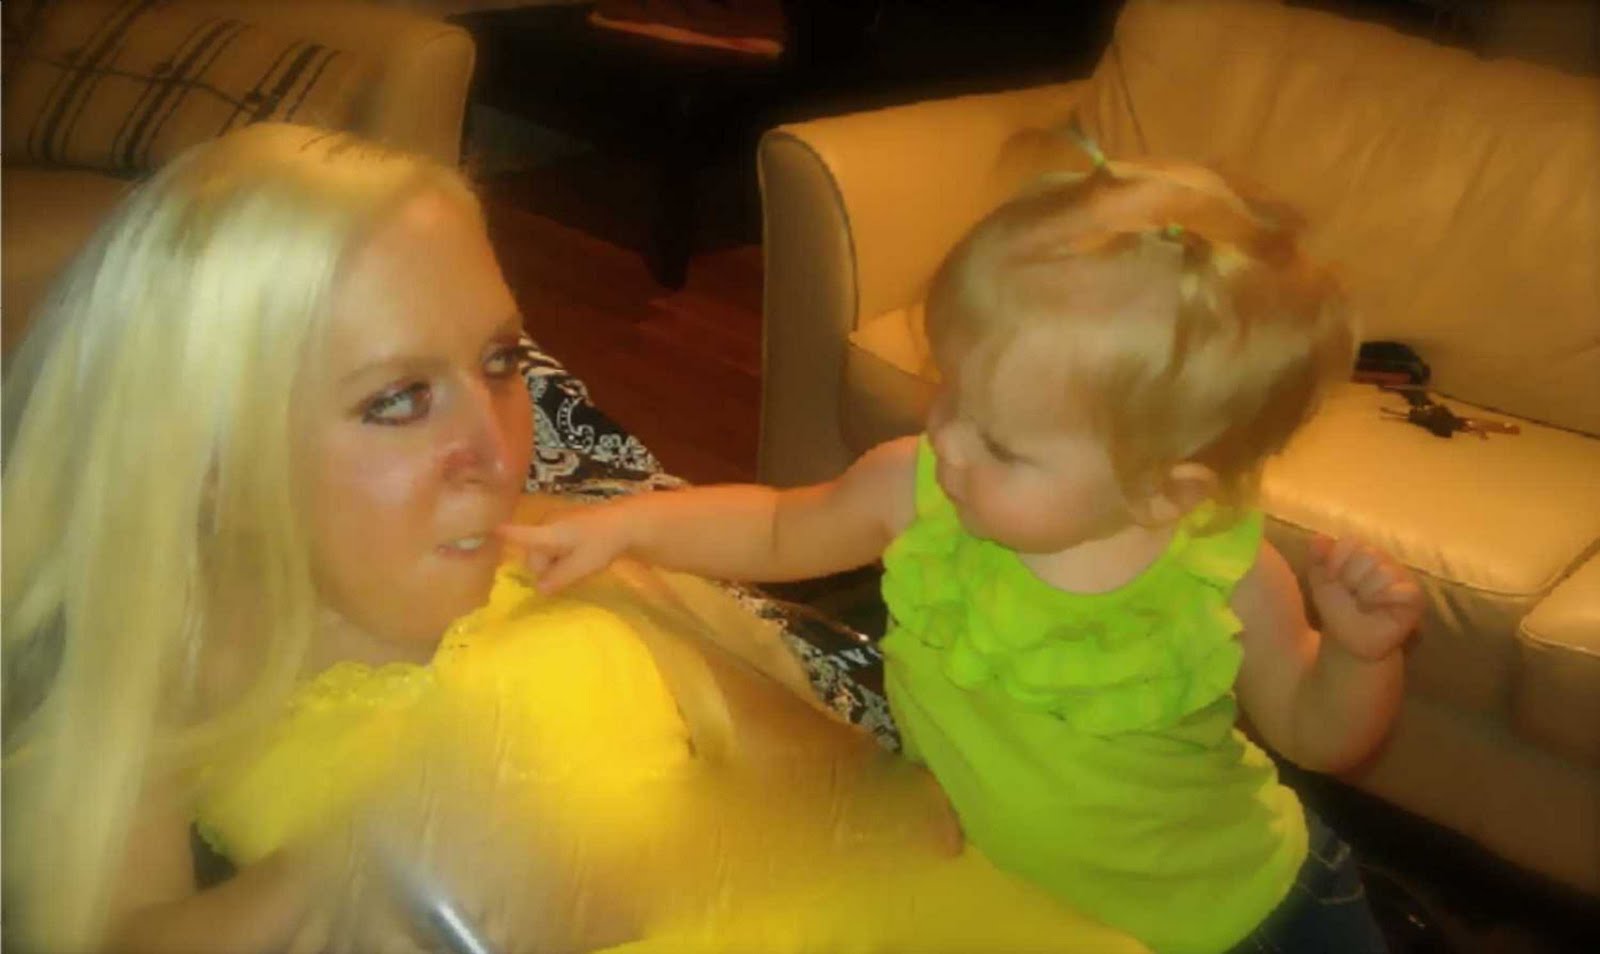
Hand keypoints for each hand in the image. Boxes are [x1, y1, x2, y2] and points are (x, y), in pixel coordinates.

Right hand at [495, 503, 637, 593]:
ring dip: (553, 560)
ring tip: (577, 562)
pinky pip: (553, 540)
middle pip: (532, 552)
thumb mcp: (581, 567)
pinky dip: (560, 550)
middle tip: (567, 572)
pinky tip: (579, 554)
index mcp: (547, 533)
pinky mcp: (565, 518)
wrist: (627, 521)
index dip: (501, 536)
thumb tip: (537, 589)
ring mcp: (556, 518)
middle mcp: (547, 522)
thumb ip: (557, 579)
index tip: (482, 532)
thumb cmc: (602, 544)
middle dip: (543, 566)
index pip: (519, 535)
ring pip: (543, 547)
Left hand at [1307, 535, 1423, 661]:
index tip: (1332, 578)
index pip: (1351, 541)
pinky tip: (1377, 609)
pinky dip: (1384, 599)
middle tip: (1351, 594)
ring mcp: (1402, 577)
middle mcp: (1385, 560)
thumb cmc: (1337, 608)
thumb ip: (1317, 557)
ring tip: (1363, 604)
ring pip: (1384, 572)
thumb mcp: (1320, 581)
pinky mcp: (1414, 598)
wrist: (1348, 640)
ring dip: (1366, 593)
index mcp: (1362, 552)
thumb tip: (1319, 537)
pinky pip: (1404, 590)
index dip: (1336, 560)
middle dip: (1351, 578)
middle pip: (1368, 554)